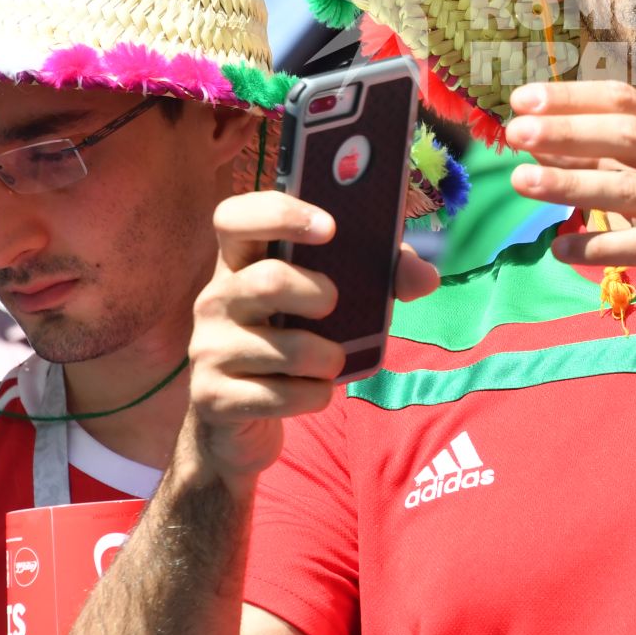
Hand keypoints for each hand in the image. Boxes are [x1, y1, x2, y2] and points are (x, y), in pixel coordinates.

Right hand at [184, 193, 438, 488]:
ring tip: (330, 360)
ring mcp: (208, 348)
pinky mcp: (213, 398)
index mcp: (239, 262)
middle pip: (268, 280)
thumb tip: (427, 277)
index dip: (280, 213)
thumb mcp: (335, 303)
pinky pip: (282, 394)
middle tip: (334, 304)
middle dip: (318, 293)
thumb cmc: (296, 340)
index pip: (233, 216)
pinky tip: (310, 391)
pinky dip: (314, 395)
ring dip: (328, 357)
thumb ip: (381, 278)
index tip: (330, 227)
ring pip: (285, 347)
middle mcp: (215, 298)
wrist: (243, 421)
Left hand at [504, 81, 635, 373]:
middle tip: (515, 135)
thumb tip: (550, 142)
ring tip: (522, 183)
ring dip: (574, 183)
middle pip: (630, 136)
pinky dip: (601, 247)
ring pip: (635, 189)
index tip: (522, 100)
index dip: (574, 97)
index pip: (628, 101)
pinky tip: (562, 250)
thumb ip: (617, 164)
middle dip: (568, 132)